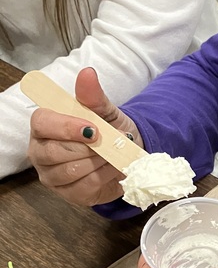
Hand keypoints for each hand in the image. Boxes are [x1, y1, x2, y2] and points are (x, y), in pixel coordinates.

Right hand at [28, 67, 142, 205]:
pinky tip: (116, 167)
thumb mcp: (104, 110)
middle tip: (111, 141)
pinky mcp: (69, 194)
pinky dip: (105, 176)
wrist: (127, 151)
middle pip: (54, 152)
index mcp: (44, 126)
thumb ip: (93, 95)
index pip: (41, 123)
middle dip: (87, 147)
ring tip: (115, 152)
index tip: (93, 128)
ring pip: (70, 171)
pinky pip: (85, 187)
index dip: (66, 126)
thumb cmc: (108, 128)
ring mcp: (52, 176)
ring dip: (99, 161)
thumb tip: (87, 73)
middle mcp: (41, 152)